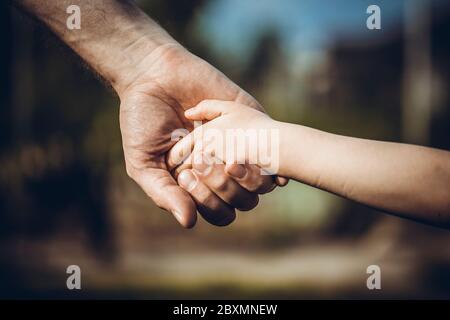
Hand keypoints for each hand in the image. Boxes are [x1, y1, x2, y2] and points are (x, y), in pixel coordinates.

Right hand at [119, 45, 281, 226]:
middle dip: (224, 187)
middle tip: (200, 160)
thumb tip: (189, 223)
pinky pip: (272, 147)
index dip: (209, 204)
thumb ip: (164, 193)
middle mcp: (222, 170)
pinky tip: (256, 153)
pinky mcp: (252, 122)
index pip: (219, 212)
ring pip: (262, 180)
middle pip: (243, 201)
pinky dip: (268, 156)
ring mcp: (240, 147)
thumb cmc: (143, 121)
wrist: (154, 75)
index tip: (186, 177)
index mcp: (199, 185)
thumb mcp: (144, 162)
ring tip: (227, 157)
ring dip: (246, 175)